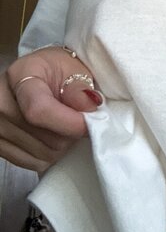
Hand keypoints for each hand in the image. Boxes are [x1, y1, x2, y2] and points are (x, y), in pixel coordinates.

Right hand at [1, 46, 101, 174]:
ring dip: (62, 145)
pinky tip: (51, 136)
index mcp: (19, 76)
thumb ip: (79, 88)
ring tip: (63, 125)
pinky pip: (34, 163)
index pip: (39, 110)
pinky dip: (50, 155)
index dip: (69, 122)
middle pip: (45, 137)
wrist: (35, 77)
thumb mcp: (71, 68)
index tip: (90, 123)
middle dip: (70, 132)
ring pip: (43, 154)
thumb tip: (90, 107)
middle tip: (76, 118)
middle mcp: (0, 103)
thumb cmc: (55, 71)